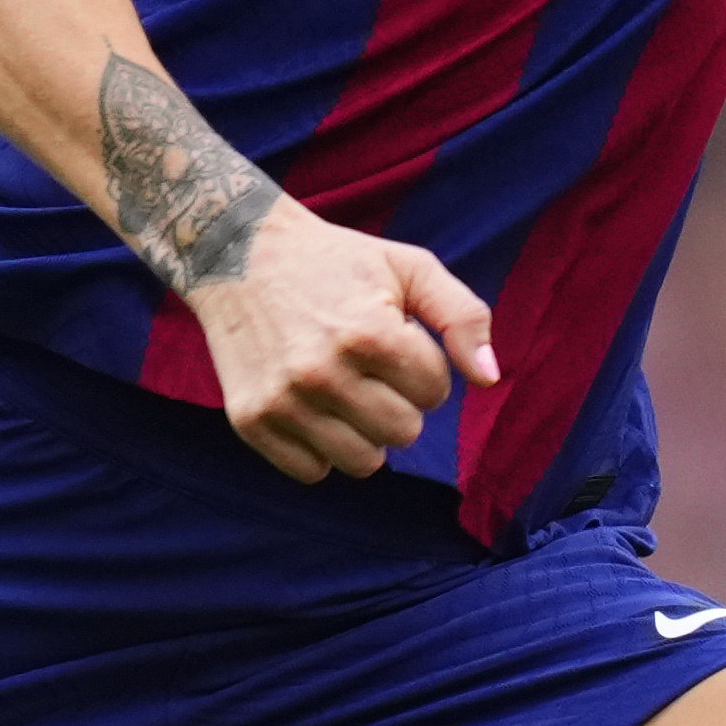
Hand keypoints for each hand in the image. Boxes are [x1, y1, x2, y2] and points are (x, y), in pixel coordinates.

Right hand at [191, 201, 500, 482]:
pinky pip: (312, 472)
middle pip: (403, 432)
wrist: (236, 253)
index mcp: (369, 333)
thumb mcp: (409, 267)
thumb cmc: (335, 261)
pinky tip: (313, 408)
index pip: (435, 391)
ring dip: (365, 433)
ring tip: (347, 391)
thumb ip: (463, 317)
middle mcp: (323, 372)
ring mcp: (283, 400)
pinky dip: (320, 449)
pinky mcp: (251, 420)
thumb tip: (489, 379)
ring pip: (363, 462)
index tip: (395, 340)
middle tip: (371, 368)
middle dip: (399, 401)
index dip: (422, 366)